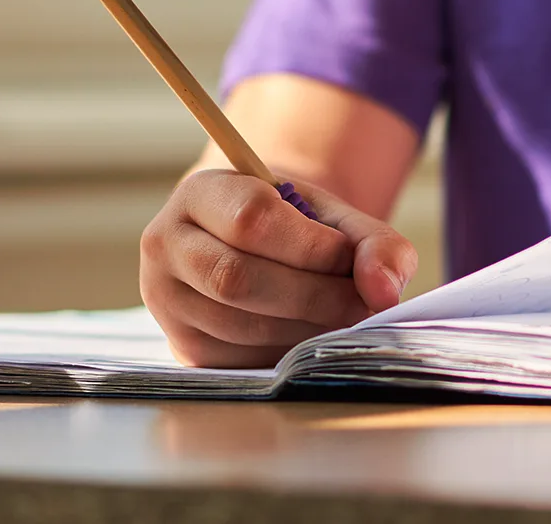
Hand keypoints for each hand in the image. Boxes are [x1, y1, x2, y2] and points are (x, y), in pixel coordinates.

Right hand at [139, 169, 417, 367]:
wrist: (251, 249)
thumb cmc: (293, 228)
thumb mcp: (332, 216)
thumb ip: (372, 242)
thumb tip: (385, 292)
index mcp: (199, 192)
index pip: (251, 218)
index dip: (308, 245)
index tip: (347, 256)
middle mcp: (166, 244)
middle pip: (238, 278)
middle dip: (312, 296)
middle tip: (360, 303)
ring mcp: (166, 300)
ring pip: (238, 324)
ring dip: (304, 329)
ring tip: (340, 319)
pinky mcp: (183, 346)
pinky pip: (239, 358)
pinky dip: (286, 352)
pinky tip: (310, 336)